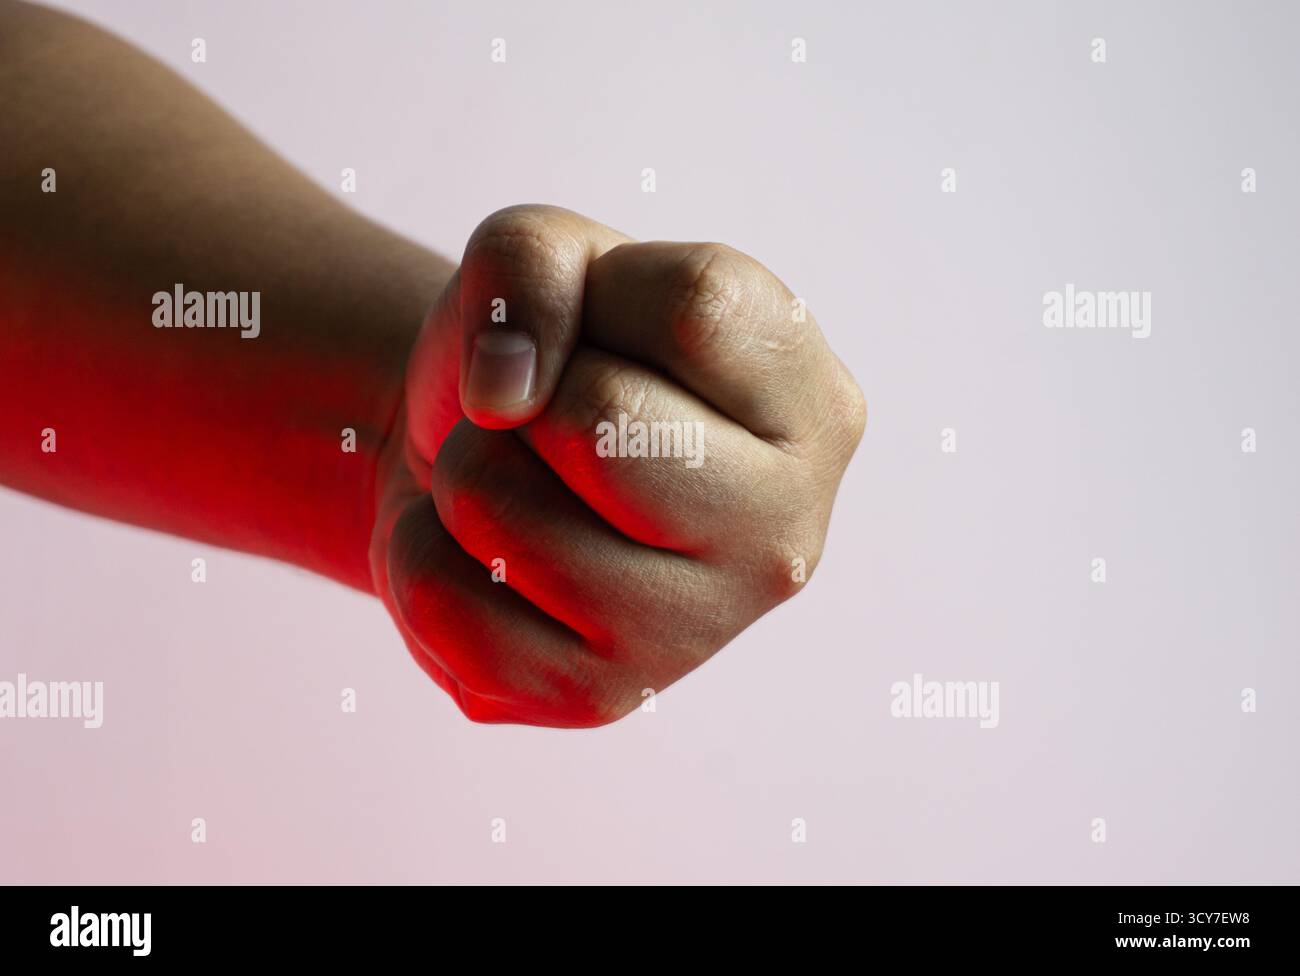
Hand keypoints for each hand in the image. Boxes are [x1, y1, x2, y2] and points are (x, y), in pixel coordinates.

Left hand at [369, 205, 865, 726]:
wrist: (490, 465)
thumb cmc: (549, 357)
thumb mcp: (547, 252)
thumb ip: (531, 262)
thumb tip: (502, 397)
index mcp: (813, 408)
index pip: (697, 307)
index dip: (600, 295)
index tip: (590, 330)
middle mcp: (784, 532)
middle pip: (601, 425)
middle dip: (525, 400)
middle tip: (540, 424)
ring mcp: (699, 630)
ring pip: (504, 514)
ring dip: (462, 474)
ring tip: (510, 484)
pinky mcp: (600, 697)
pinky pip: (446, 604)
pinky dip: (417, 552)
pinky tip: (478, 555)